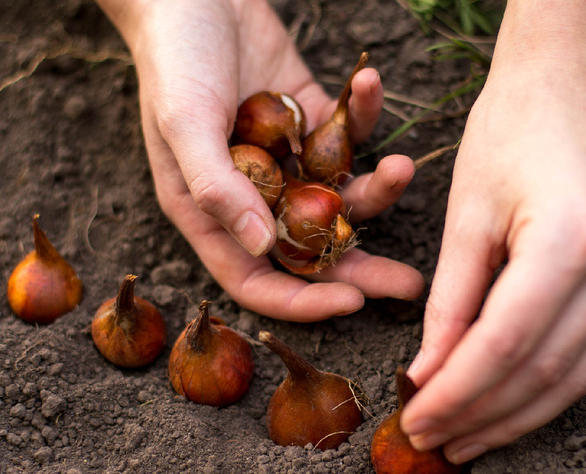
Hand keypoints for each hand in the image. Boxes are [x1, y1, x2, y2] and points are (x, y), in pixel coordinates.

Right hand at [98, 0, 423, 321]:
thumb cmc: (174, 57)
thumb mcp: (183, 122)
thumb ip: (217, 187)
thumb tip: (259, 246)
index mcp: (210, 210)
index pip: (256, 277)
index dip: (301, 300)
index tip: (353, 302)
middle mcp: (251, 193)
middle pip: (309, 249)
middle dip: (361, 268)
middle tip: (411, 285)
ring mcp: (285, 157)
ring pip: (339, 195)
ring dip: (377, 189)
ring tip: (403, 168)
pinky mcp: (309, 117)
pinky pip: (347, 133)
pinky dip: (363, 113)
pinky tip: (368, 82)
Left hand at [400, 0, 585, 463]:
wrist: (570, 84)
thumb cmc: (509, 131)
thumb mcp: (466, 214)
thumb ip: (450, 302)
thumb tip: (427, 377)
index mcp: (572, 239)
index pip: (505, 345)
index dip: (456, 393)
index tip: (414, 420)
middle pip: (543, 371)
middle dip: (482, 416)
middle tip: (430, 441)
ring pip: (574, 377)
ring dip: (515, 417)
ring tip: (463, 440)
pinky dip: (546, 390)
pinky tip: (506, 408)